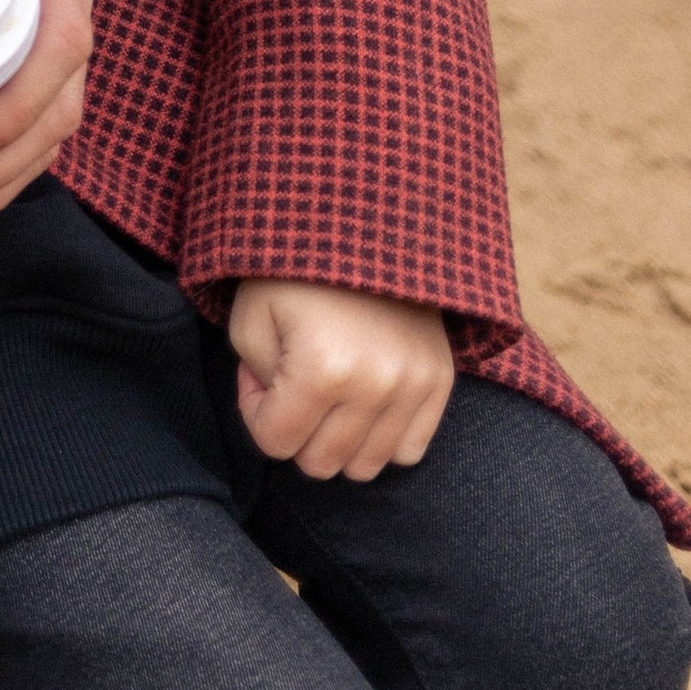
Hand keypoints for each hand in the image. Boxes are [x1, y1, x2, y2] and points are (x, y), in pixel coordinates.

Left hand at [228, 279, 454, 480]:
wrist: (364, 223)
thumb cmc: (295, 269)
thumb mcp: (250, 316)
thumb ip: (253, 379)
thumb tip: (279, 414)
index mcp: (321, 369)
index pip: (275, 442)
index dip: (256, 412)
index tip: (258, 377)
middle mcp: (375, 386)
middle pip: (321, 463)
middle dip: (295, 431)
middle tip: (292, 384)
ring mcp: (414, 385)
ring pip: (366, 466)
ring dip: (338, 441)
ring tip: (328, 393)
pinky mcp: (440, 379)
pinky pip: (409, 451)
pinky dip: (381, 439)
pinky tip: (363, 404)